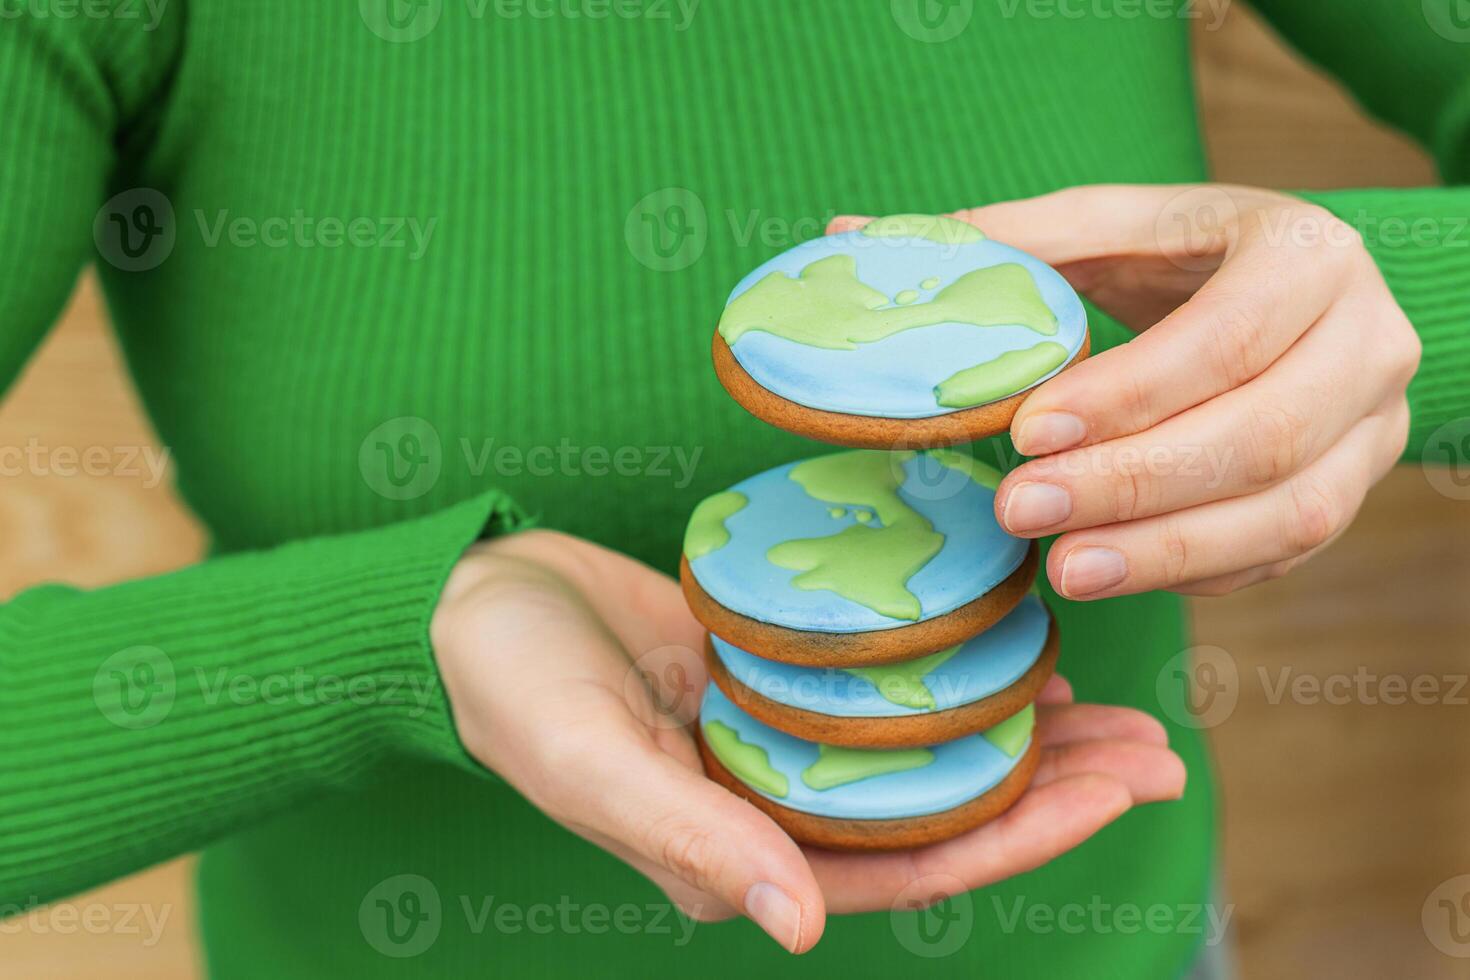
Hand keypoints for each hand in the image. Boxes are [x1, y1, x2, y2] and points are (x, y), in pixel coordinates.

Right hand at [432, 528, 1184, 951]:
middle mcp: (775, 808)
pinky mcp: (771, 680)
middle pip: (943, 815)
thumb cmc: (510, 685)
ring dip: (1023, 735)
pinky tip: (1019, 649)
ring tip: (1123, 706)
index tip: (1119, 789)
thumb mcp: (587, 761)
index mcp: (742, 854)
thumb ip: (690, 841)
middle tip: (1162, 747)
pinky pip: (884, 688)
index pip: (912, 864)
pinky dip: (954, 671)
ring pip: (926, 754)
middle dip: (1055, 790)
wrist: (462, 607)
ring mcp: (778, 744)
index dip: (1022, 836)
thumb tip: (798, 931)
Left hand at [833, 186, 1418, 597]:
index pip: (1227, 336)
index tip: (1025, 431)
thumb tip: (848, 231)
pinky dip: (1196, 570)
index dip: (1129, 394)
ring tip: (1063, 570)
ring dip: (1166, 552)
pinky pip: (1282, 553)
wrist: (1289, 289)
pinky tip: (1114, 571)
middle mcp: (1366, 342)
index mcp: (1308, 254)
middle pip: (1261, 436)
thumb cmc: (1181, 253)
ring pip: (1287, 513)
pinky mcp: (1351, 490)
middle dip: (1130, 484)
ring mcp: (1372, 428)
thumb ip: (1004, 238)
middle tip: (1018, 511)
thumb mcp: (1110, 227)